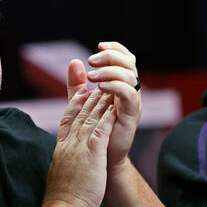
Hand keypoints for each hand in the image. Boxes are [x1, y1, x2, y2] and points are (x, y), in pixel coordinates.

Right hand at [45, 86, 116, 206]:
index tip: (80, 94)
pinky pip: (100, 131)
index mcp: (61, 149)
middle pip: (78, 115)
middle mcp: (69, 144)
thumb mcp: (59, 177)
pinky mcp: (92, 154)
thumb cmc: (61, 200)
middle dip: (88, 98)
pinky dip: (107, 117)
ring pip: (89, 119)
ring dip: (99, 103)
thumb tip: (62, 166)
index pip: (66, 121)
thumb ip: (62, 166)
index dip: (74, 106)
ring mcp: (79, 148)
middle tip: (95, 83)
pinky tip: (113, 107)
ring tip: (107, 89)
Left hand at [69, 41, 141, 173]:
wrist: (100, 161)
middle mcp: (130, 92)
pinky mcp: (131, 116)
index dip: (115, 48)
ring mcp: (133, 103)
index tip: (98, 45)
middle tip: (92, 61)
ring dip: (109, 71)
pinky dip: (115, 87)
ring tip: (91, 77)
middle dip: (111, 56)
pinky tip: (100, 88)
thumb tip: (74, 62)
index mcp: (121, 86)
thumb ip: (77, 84)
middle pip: (130, 63)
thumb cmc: (93, 133)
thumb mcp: (82, 104)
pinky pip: (129, 95)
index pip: (125, 58)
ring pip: (131, 76)